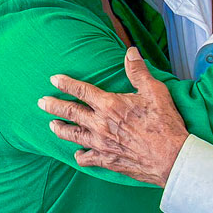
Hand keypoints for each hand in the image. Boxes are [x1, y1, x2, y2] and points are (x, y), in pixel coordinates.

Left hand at [38, 47, 188, 186]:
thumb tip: (130, 51)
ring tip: (52, 126)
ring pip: (73, 136)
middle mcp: (100, 125)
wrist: (171, 158)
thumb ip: (138, 71)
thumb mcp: (154, 91)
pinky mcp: (107, 161)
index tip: (53, 79)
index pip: (81, 91)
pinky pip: (87, 158)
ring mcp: (101, 144)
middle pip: (70, 113)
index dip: (66, 84)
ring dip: (60, 129)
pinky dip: (80, 155)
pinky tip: (77, 153)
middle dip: (54, 106)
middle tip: (41, 102)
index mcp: (109, 105)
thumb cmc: (164, 123)